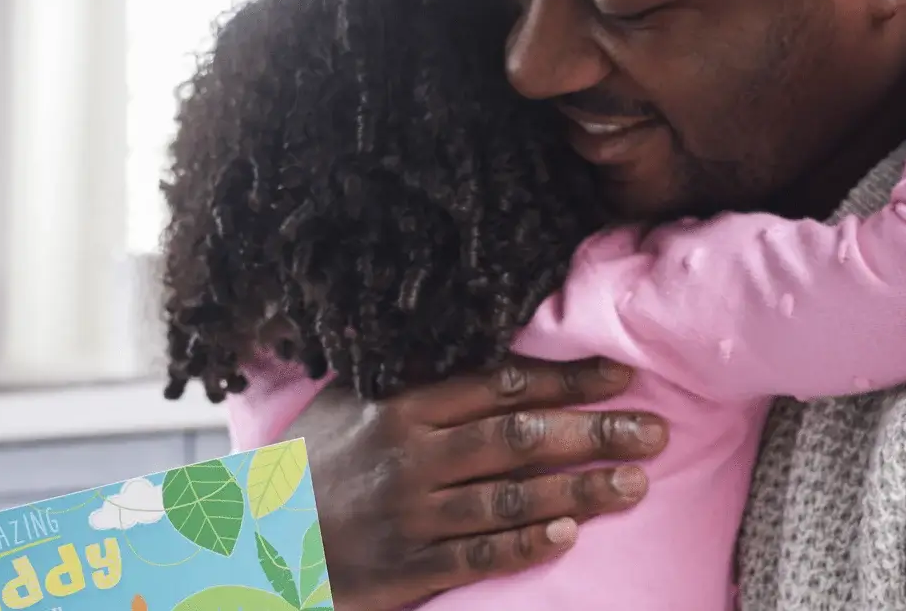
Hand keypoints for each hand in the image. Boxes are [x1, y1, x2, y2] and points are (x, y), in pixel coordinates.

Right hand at [289, 357, 667, 610]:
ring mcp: (409, 514)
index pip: (502, 384)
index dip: (568, 379)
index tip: (622, 375)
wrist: (250, 540)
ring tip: (634, 483)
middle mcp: (410, 455)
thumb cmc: (311, 465)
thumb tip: (483, 340)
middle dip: (594, 432)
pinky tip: (570, 536)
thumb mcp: (350, 403)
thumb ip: (414, 376)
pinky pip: (477, 555)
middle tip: (655, 431)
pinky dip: (526, 546)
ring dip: (580, 490)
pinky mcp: (406, 566)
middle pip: (520, 438)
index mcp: (401, 405)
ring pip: (510, 498)